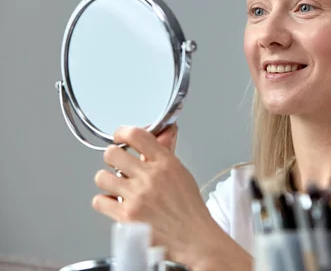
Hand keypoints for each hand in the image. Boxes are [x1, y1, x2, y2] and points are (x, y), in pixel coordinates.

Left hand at [92, 125, 215, 266]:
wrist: (192, 236)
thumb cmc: (189, 208)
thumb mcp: (181, 173)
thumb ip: (165, 154)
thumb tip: (164, 132)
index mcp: (165, 163)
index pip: (137, 135)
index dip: (122, 132)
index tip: (119, 136)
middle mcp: (150, 177)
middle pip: (112, 153)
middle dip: (112, 157)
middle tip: (117, 164)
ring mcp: (136, 197)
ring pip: (101, 177)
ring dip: (107, 181)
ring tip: (116, 186)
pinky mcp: (126, 216)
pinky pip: (100, 200)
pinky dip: (105, 202)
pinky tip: (115, 203)